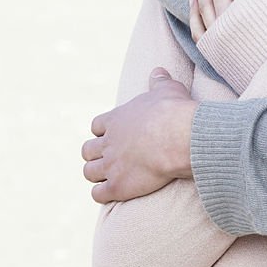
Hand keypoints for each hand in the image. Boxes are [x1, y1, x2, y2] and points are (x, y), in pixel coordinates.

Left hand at [82, 69, 196, 202]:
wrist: (178, 138)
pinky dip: (102, 194)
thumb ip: (159, 81)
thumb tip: (158, 71)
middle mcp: (108, 142)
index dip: (103, 131)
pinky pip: (97, 195)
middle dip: (95, 154)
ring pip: (89, 172)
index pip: (97, 126)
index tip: (113, 135)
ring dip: (96, 174)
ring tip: (108, 177)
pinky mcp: (118, 186)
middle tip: (109, 158)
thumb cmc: (174, 111)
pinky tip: (113, 193)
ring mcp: (111, 165)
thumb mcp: (167, 90)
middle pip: (87, 150)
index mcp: (116, 119)